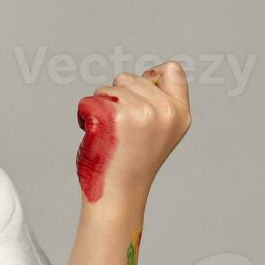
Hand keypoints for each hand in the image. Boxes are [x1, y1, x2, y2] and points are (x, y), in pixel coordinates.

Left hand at [75, 61, 190, 209]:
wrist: (118, 193)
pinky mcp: (113, 116)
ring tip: (110, 135)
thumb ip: (160, 103)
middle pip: (130, 77)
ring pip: (108, 88)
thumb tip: (148, 74)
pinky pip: (88, 101)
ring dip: (101, 107)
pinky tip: (95, 136)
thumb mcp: (161, 131)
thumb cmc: (132, 162)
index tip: (139, 98)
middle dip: (118, 96)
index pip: (172, 70)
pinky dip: (84, 116)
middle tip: (122, 130)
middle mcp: (163, 111)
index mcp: (180, 114)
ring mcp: (139, 112)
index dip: (150, 76)